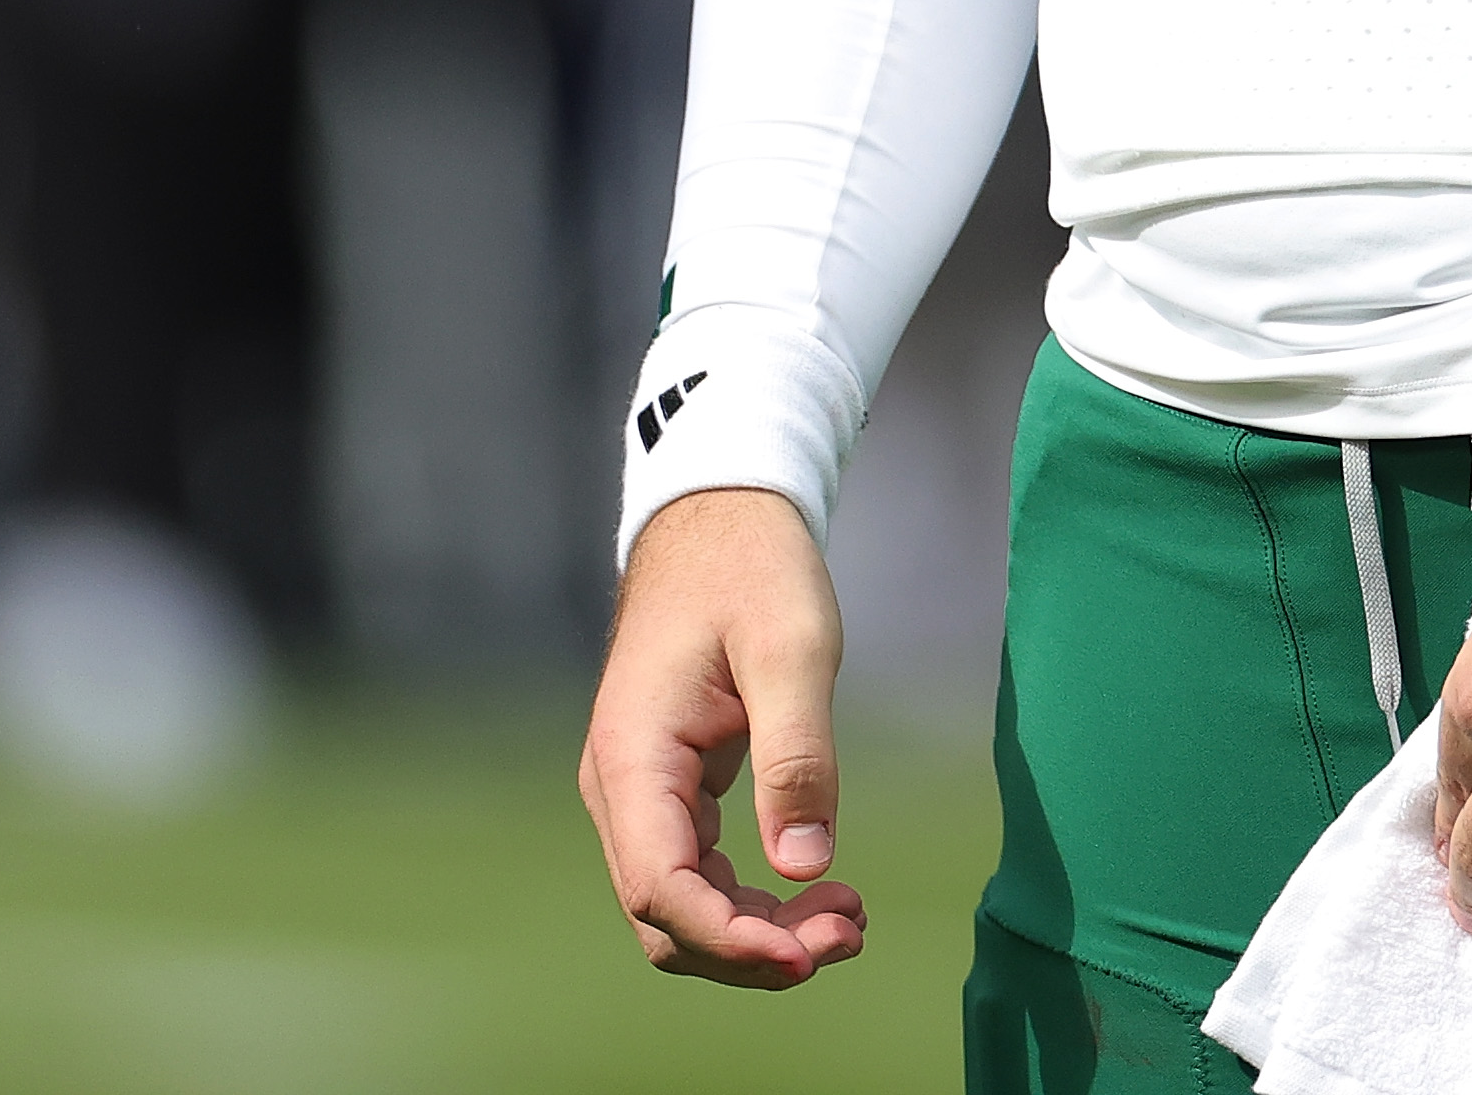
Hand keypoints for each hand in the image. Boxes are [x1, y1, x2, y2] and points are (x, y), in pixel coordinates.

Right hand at [580, 485, 869, 988]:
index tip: (808, 954)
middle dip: (752, 949)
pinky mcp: (671, 793)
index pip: (662, 889)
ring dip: (757, 933)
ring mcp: (641, 795)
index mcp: (634, 757)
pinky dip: (752, 901)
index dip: (731, 939)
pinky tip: (817, 893)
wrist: (719, 517)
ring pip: (681, 908)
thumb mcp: (791, 649)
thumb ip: (797, 756)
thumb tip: (805, 867)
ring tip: (847, 921)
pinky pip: (698, 876)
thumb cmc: (752, 569)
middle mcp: (621, 790)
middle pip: (666, 919)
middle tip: (850, 932)